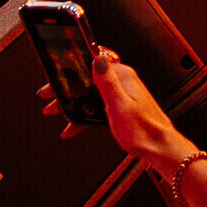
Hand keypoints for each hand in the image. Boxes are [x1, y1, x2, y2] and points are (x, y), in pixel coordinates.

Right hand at [45, 44, 196, 165]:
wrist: (158, 146)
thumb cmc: (143, 129)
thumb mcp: (119, 105)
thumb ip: (108, 82)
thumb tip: (98, 59)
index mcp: (122, 76)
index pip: (90, 65)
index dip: (69, 71)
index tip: (54, 80)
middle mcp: (123, 81)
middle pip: (88, 79)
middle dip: (66, 89)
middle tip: (48, 99)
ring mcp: (122, 93)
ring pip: (90, 94)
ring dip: (72, 103)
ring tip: (56, 113)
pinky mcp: (121, 106)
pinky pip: (97, 106)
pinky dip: (84, 114)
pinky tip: (74, 127)